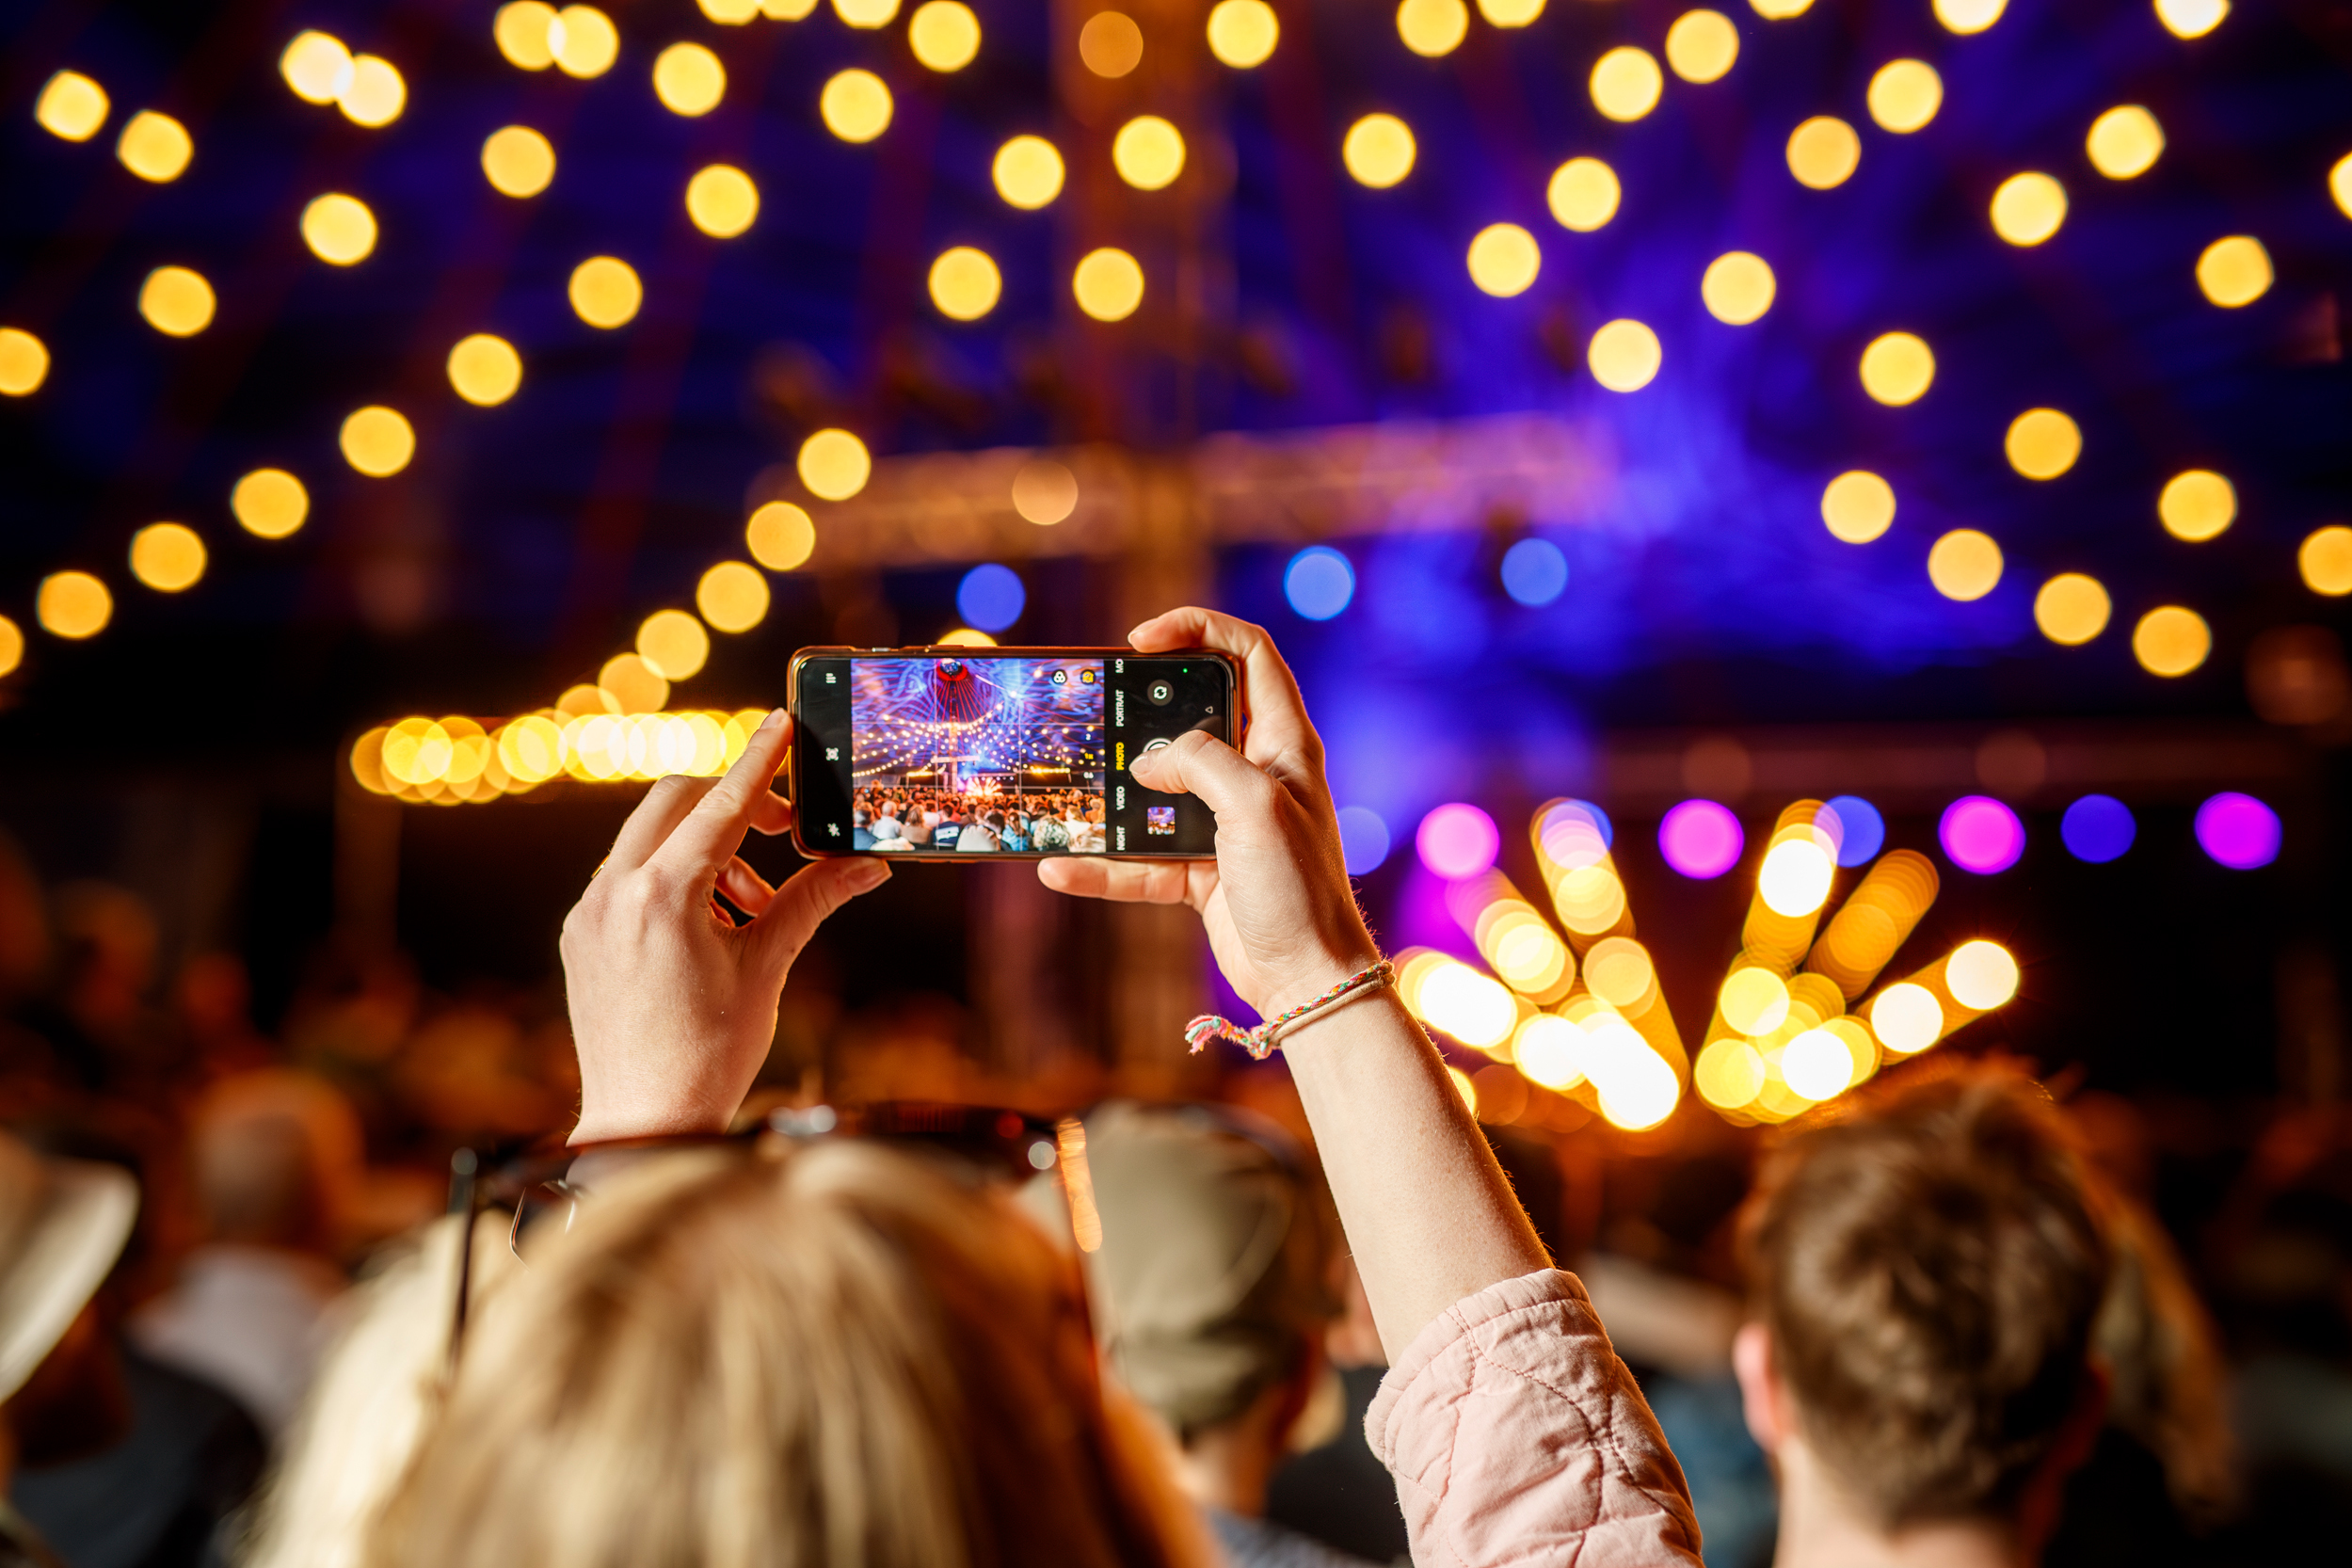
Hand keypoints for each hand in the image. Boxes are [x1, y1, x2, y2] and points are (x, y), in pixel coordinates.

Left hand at [560, 711, 888, 1141]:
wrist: (644, 1123)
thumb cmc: (711, 1053)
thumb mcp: (769, 965)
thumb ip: (812, 900)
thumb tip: (866, 864)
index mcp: (663, 896)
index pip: (722, 805)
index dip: (760, 762)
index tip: (781, 723)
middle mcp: (613, 893)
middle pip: (674, 802)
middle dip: (732, 804)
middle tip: (782, 834)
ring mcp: (588, 914)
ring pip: (647, 839)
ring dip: (704, 849)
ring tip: (748, 907)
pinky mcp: (578, 936)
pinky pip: (625, 878)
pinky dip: (670, 880)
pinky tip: (707, 927)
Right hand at [1039, 609, 1377, 1017]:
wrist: (1308, 980)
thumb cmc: (1299, 888)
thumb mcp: (1253, 806)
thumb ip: (1200, 763)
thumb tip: (1150, 761)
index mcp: (1283, 743)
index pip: (1249, 654)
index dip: (1198, 629)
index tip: (1142, 639)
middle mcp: (1255, 773)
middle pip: (1193, 714)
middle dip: (1141, 708)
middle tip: (1098, 708)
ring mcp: (1224, 822)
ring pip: (1158, 789)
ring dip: (1114, 792)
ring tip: (1070, 787)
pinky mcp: (1201, 869)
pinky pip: (1140, 858)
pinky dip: (1103, 866)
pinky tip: (1060, 869)